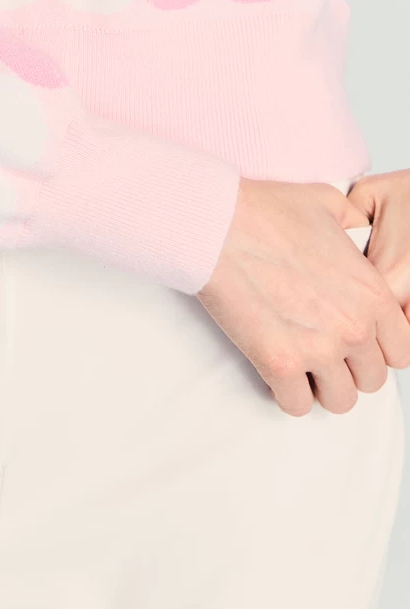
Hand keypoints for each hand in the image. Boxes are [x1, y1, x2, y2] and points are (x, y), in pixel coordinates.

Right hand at [197, 177, 409, 416]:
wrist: (217, 224)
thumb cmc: (264, 211)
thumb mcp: (327, 203)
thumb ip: (353, 224)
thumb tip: (356, 227)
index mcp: (371, 293)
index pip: (400, 350)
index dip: (376, 348)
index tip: (353, 343)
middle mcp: (353, 326)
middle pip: (371, 380)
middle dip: (347, 368)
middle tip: (321, 352)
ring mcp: (318, 349)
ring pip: (340, 400)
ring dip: (320, 386)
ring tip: (300, 366)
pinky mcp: (279, 363)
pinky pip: (296, 405)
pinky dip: (286, 394)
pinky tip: (275, 372)